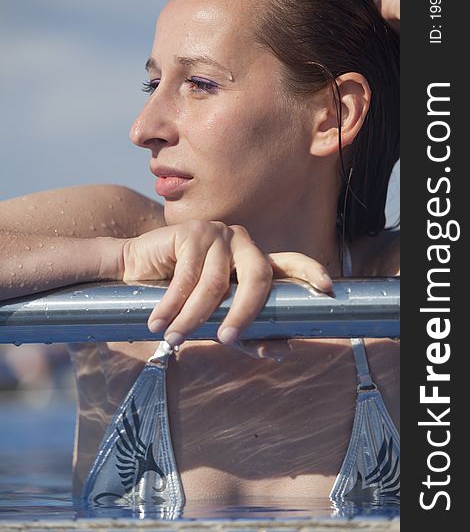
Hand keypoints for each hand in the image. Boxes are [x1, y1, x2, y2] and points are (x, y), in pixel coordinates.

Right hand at [120, 220, 331, 346]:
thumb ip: (249, 332)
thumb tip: (283, 350)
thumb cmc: (180, 296)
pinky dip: (172, 305)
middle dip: (244, 312)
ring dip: (193, 317)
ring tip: (174, 338)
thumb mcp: (216, 317)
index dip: (309, 272)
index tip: (327, 287)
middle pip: (258, 276)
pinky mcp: (191, 233)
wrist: (135, 271)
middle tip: (227, 339)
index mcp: (254, 261)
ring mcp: (218, 235)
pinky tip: (158, 321)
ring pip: (216, 284)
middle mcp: (242, 244)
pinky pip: (187, 277)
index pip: (289, 262)